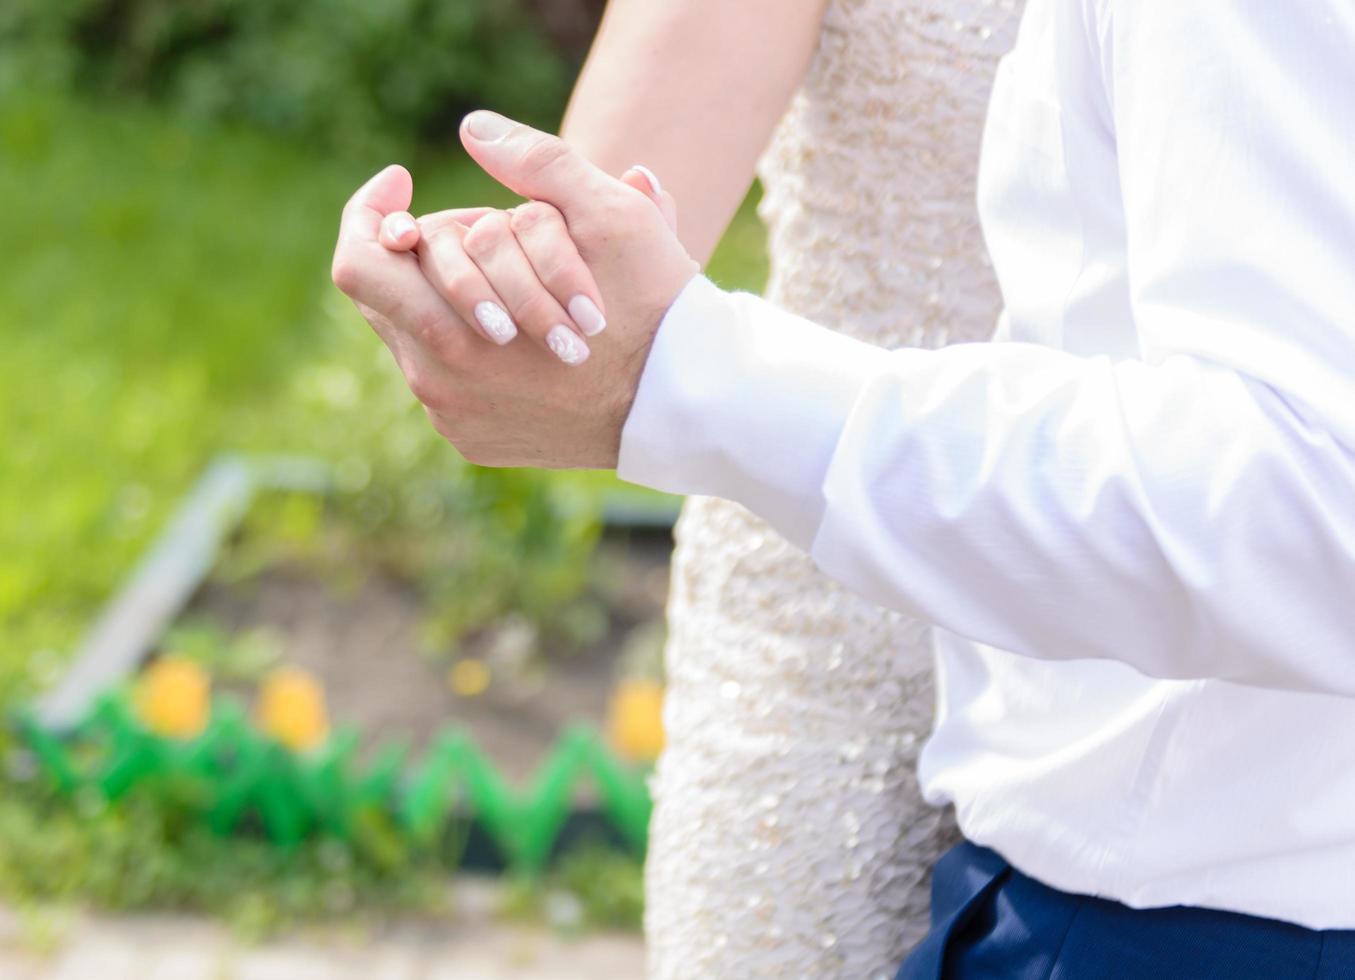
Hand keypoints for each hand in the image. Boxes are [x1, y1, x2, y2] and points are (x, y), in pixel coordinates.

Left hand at [331, 113, 697, 468]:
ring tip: (510, 281)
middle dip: (413, 248)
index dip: (368, 211)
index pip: (359, 261)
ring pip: (410, 333)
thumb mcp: (610, 217)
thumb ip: (538, 163)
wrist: (684, 406)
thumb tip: (473, 130)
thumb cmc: (653, 306)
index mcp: (450, 330)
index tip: (404, 180)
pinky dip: (466, 344)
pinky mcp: (474, 443)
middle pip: (378, 294)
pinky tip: (519, 333)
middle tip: (463, 227)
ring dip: (445, 294)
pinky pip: (441, 379)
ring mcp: (452, 417)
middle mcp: (437, 383)